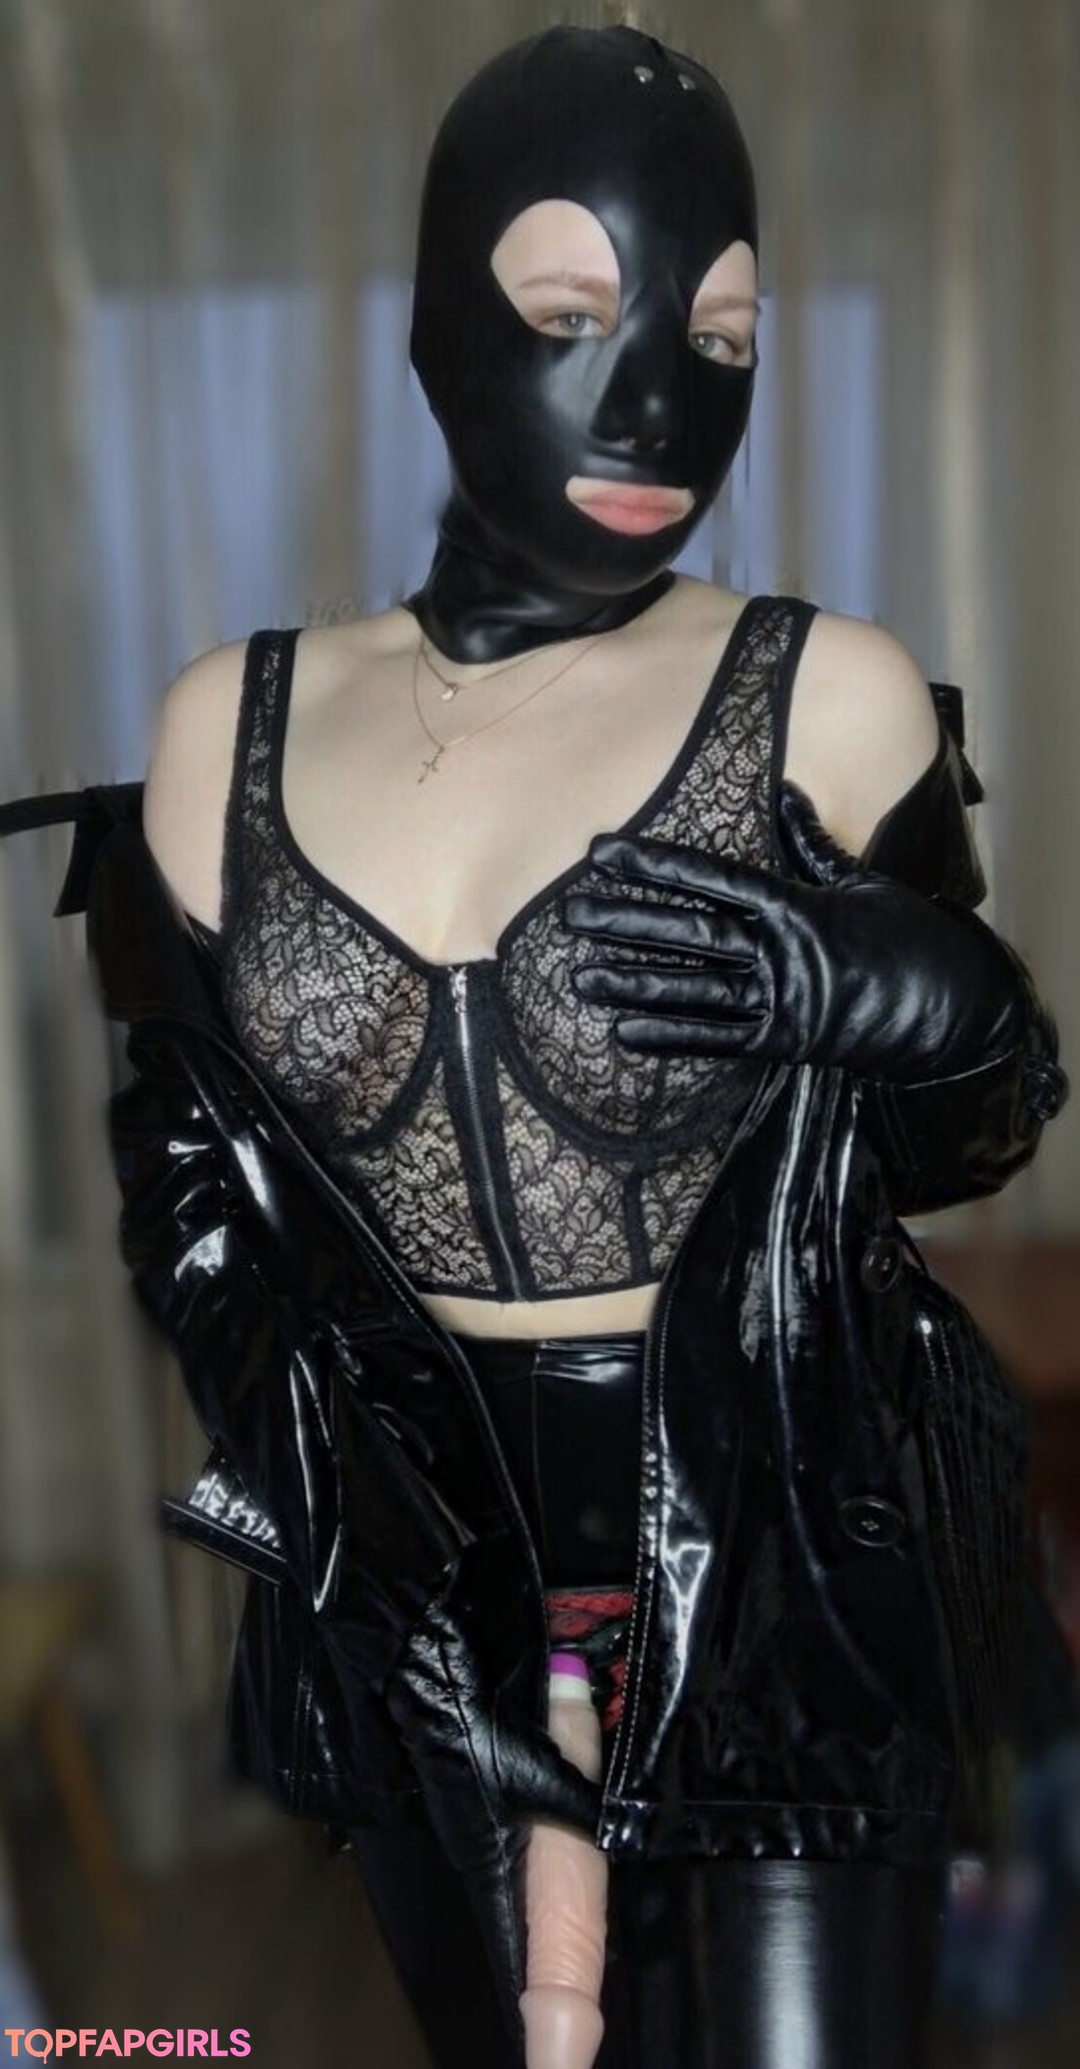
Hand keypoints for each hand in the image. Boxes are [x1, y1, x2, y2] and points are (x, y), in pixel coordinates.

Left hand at [563, 785, 1026, 1082]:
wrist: (950, 1013)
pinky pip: (716, 1043)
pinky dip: (669, 1038)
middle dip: (625, 921)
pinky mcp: (782, 1044)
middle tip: (567, 912)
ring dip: (633, 983)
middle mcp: (779, 954)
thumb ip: (814, 845)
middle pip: (688, 934)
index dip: (654, 863)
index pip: (710, 878)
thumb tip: (787, 793)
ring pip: (692, 992)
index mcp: (795, 905)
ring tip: (579, 976)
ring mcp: (779, 1003)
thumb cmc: (909, 938)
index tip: (603, 850)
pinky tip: (622, 1032)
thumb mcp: (862, 884)